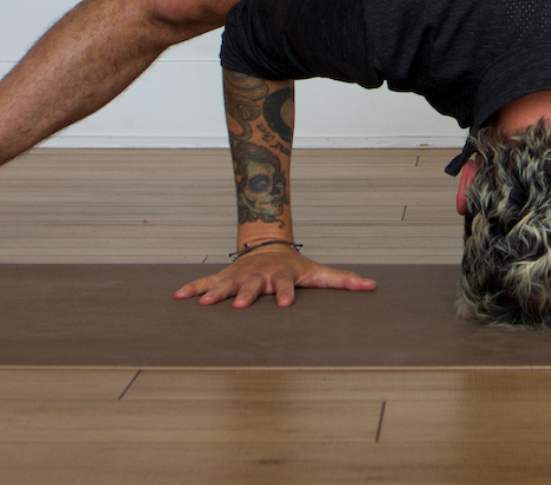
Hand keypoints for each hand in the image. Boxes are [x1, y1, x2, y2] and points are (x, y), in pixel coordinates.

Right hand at [173, 245, 376, 308]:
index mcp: (282, 275)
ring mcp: (239, 275)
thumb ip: (343, 281)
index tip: (286, 305)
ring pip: (226, 284)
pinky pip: (205, 282)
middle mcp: (259, 275)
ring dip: (215, 293)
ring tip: (205, 303)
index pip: (285, 285)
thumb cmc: (295, 266)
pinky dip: (192, 288)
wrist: (268, 244)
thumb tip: (372, 286)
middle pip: (252, 286)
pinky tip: (178, 297)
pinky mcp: (224, 277)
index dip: (286, 294)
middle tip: (239, 306)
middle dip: (246, 295)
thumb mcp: (318, 272)